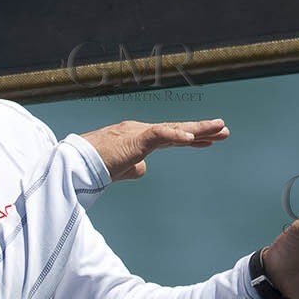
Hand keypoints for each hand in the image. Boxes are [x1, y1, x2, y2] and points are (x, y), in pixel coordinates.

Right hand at [78, 118, 229, 181]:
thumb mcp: (118, 170)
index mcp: (135, 138)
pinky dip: (177, 136)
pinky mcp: (134, 139)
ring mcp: (137, 132)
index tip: (207, 141)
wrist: (74, 165)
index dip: (188, 138)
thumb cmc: (91, 167)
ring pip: (173, 128)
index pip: (168, 137)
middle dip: (201, 131)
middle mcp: (139, 131)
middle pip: (176, 130)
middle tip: (224, 131)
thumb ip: (132, 168)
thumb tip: (144, 169)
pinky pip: (160, 134)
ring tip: (220, 129)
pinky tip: (192, 140)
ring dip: (198, 130)